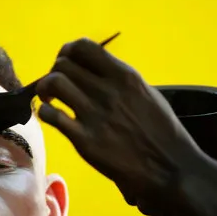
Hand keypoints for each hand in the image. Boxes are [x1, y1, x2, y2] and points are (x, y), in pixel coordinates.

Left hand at [35, 38, 206, 215]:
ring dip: (46, 89)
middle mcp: (108, 90)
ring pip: (53, 83)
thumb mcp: (146, 95)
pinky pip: (51, 115)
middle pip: (63, 63)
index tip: (68, 64)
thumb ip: (120, 81)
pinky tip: (54, 118)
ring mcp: (95, 115)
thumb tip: (94, 73)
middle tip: (59, 87)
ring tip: (51, 100)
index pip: (83, 46)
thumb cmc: (162, 133)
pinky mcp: (84, 140)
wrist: (170, 169)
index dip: (68, 52)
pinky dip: (46, 113)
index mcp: (125, 76)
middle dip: (55, 71)